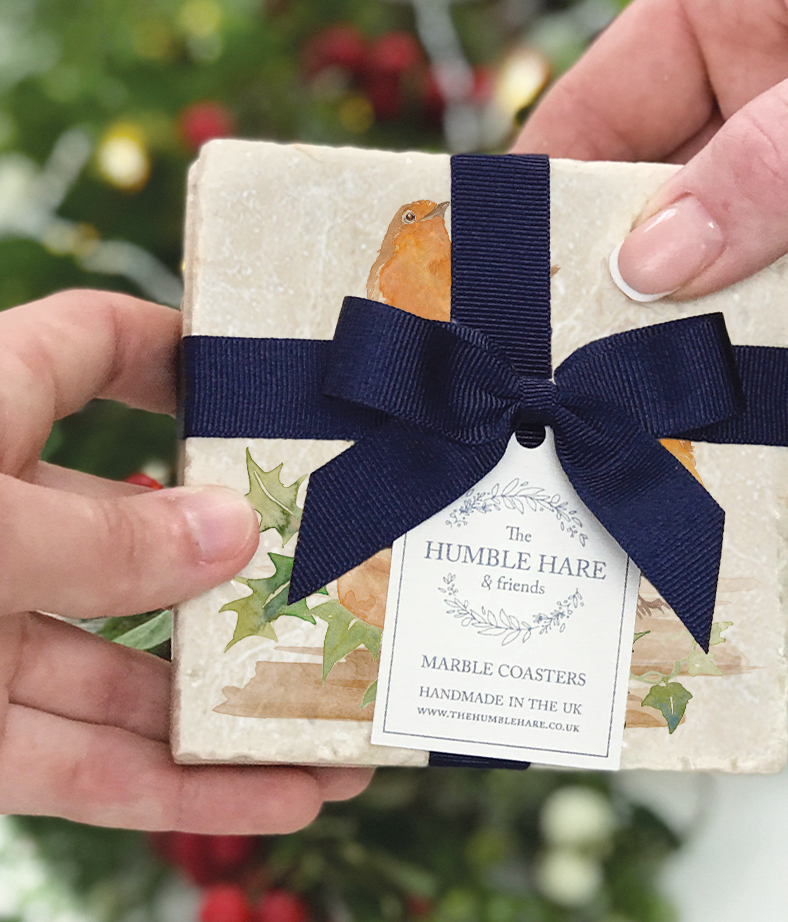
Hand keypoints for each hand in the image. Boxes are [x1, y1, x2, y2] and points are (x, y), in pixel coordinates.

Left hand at [0, 291, 370, 831]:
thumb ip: (104, 542)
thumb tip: (233, 536)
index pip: (92, 347)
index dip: (179, 353)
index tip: (272, 385)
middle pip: (143, 534)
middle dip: (249, 575)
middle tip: (349, 590)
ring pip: (126, 672)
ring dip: (232, 710)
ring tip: (346, 734)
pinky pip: (79, 762)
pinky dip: (171, 788)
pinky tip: (276, 798)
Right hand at [515, 0, 787, 513]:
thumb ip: (775, 160)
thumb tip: (650, 256)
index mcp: (769, 0)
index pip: (618, 98)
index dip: (555, 185)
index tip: (502, 278)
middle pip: (686, 224)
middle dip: (639, 318)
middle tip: (578, 402)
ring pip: (771, 305)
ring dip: (727, 391)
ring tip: (670, 469)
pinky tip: (781, 484)